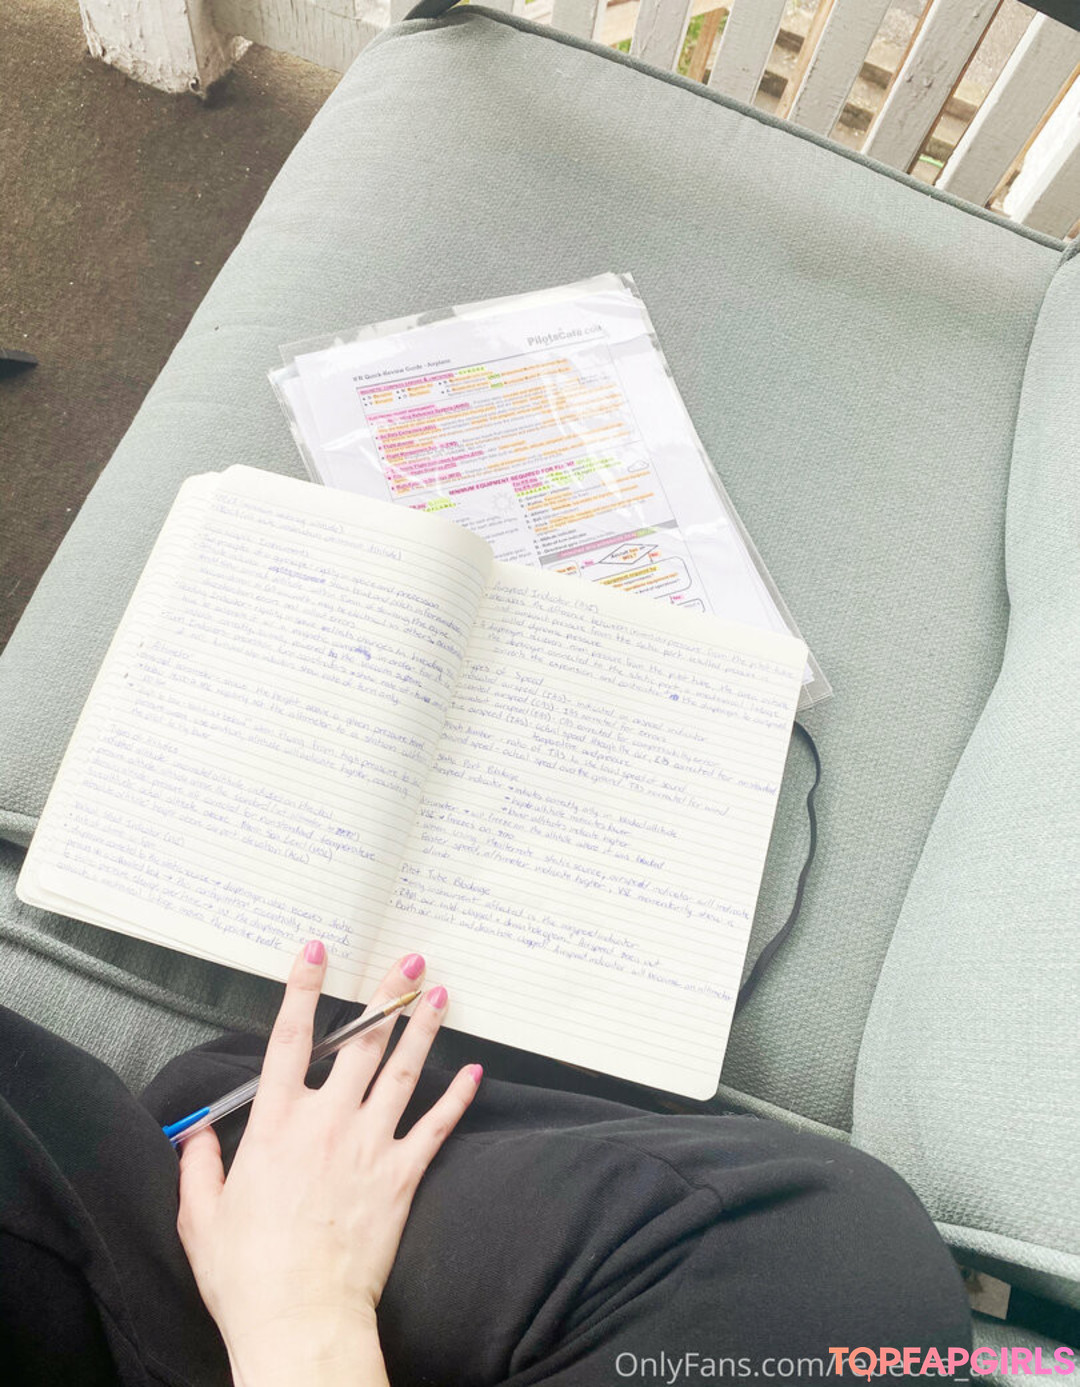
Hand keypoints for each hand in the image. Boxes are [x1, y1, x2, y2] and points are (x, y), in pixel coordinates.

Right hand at [176, 944, 480, 1386]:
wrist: (301, 1319)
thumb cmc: (247, 1274)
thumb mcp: (200, 1218)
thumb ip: (200, 1168)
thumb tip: (199, 1137)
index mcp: (277, 1124)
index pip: (289, 1039)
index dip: (303, 989)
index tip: (317, 951)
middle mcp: (328, 1122)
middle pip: (362, 1043)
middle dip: (387, 995)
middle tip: (409, 961)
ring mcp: (370, 1146)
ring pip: (404, 1072)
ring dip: (424, 1029)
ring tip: (441, 994)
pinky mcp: (401, 1176)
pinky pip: (436, 1128)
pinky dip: (458, 1098)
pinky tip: (475, 1072)